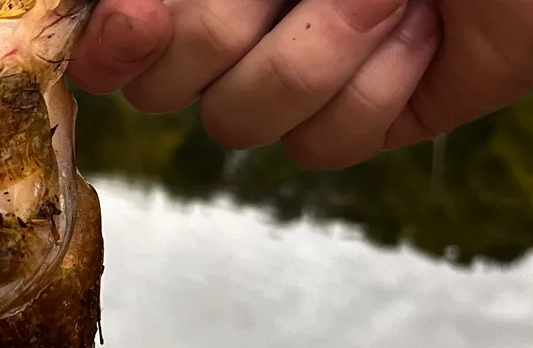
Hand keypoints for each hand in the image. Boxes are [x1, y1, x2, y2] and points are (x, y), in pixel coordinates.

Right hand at [69, 0, 532, 169]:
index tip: (138, 20)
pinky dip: (375, 92)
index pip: (125, 33)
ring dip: (320, 51)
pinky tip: (423, 34)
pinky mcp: (369, 120)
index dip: (121, 39)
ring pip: (240, 122)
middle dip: (232, 27)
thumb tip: (109, 17)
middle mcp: (252, 13)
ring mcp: (309, 71)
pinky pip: (321, 149)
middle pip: (171, 83)